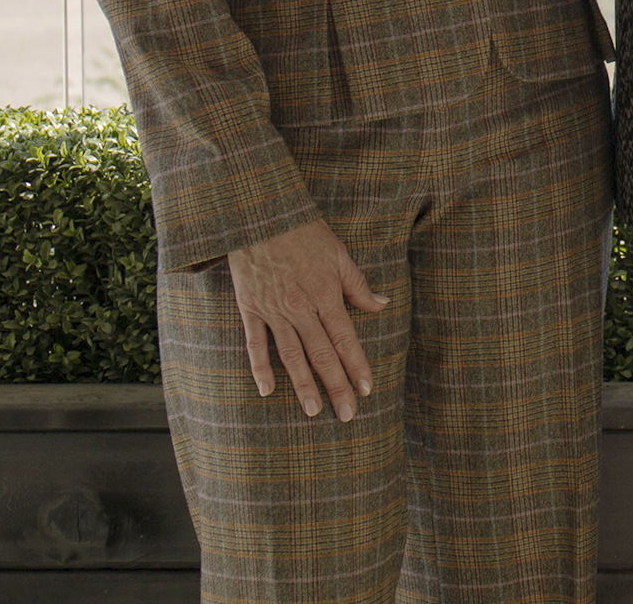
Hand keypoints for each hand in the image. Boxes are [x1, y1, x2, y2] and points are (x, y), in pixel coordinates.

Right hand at [226, 217, 386, 419]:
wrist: (261, 216)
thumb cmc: (305, 233)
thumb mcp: (339, 254)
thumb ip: (358, 285)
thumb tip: (382, 305)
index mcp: (326, 295)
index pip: (345, 339)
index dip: (357, 365)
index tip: (367, 389)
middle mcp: (301, 308)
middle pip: (321, 354)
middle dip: (335, 386)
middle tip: (346, 414)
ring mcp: (273, 311)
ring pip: (291, 355)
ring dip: (303, 385)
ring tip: (312, 411)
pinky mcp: (250, 309)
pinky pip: (255, 344)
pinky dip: (260, 368)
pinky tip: (267, 390)